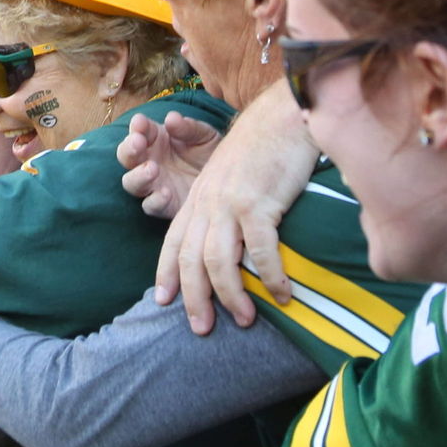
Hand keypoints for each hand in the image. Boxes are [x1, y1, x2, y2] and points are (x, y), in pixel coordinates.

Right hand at [117, 110, 221, 218]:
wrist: (227, 182)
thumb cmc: (209, 152)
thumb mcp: (204, 135)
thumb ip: (188, 127)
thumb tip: (171, 118)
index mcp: (154, 138)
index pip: (139, 129)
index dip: (137, 126)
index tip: (141, 122)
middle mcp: (148, 160)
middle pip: (126, 155)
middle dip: (129, 148)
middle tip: (138, 142)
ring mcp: (153, 184)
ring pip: (131, 182)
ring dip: (138, 175)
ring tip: (152, 169)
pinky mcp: (163, 205)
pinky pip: (150, 206)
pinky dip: (155, 200)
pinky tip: (166, 193)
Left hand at [154, 82, 313, 333]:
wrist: (282, 117)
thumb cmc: (263, 152)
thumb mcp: (230, 180)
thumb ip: (223, 211)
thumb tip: (231, 251)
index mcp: (198, 198)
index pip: (174, 241)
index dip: (167, 273)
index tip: (163, 303)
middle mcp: (207, 202)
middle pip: (191, 259)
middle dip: (193, 298)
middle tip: (201, 329)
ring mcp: (230, 202)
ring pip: (219, 261)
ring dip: (231, 296)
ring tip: (245, 321)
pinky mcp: (258, 202)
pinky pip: (261, 250)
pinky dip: (271, 277)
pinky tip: (283, 296)